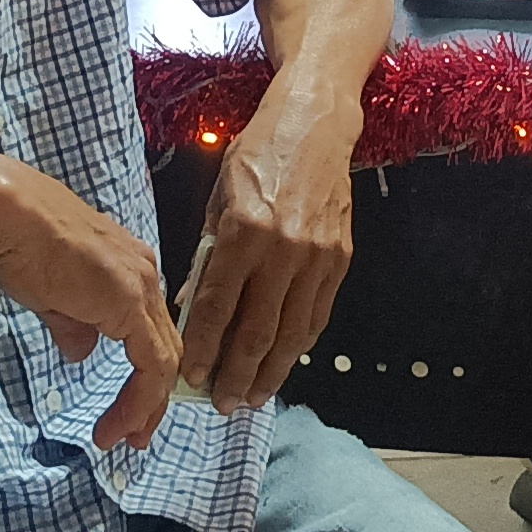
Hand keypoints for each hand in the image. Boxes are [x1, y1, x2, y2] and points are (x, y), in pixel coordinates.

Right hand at [0, 158, 182, 451]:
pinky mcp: (129, 304)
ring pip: (164, 360)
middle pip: (165, 349)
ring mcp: (141, 288)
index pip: (151, 331)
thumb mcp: (52, 295)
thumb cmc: (23, 244)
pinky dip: (141, 398)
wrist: (13, 216)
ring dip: (146, 406)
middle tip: (136, 435)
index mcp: (131, 270)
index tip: (130, 411)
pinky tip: (120, 422)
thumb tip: (81, 352)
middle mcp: (146, 277)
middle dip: (153, 399)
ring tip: (125, 438)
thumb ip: (74, 325)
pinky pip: (151, 364)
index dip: (145, 375)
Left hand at [174, 87, 360, 412]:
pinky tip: (283, 361)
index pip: (219, 307)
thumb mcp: (218, 198)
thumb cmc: (257, 156)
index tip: (191, 378)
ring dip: (271, 371)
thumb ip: (209, 255)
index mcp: (243, 232)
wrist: (315, 126)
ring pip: (292, 332)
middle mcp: (282, 249)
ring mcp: (316, 257)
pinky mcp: (340, 259)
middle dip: (238, 374)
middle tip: (224, 404)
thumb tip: (194, 307)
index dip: (205, 349)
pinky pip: (317, 314)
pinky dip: (298, 343)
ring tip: (254, 396)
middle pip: (258, 331)